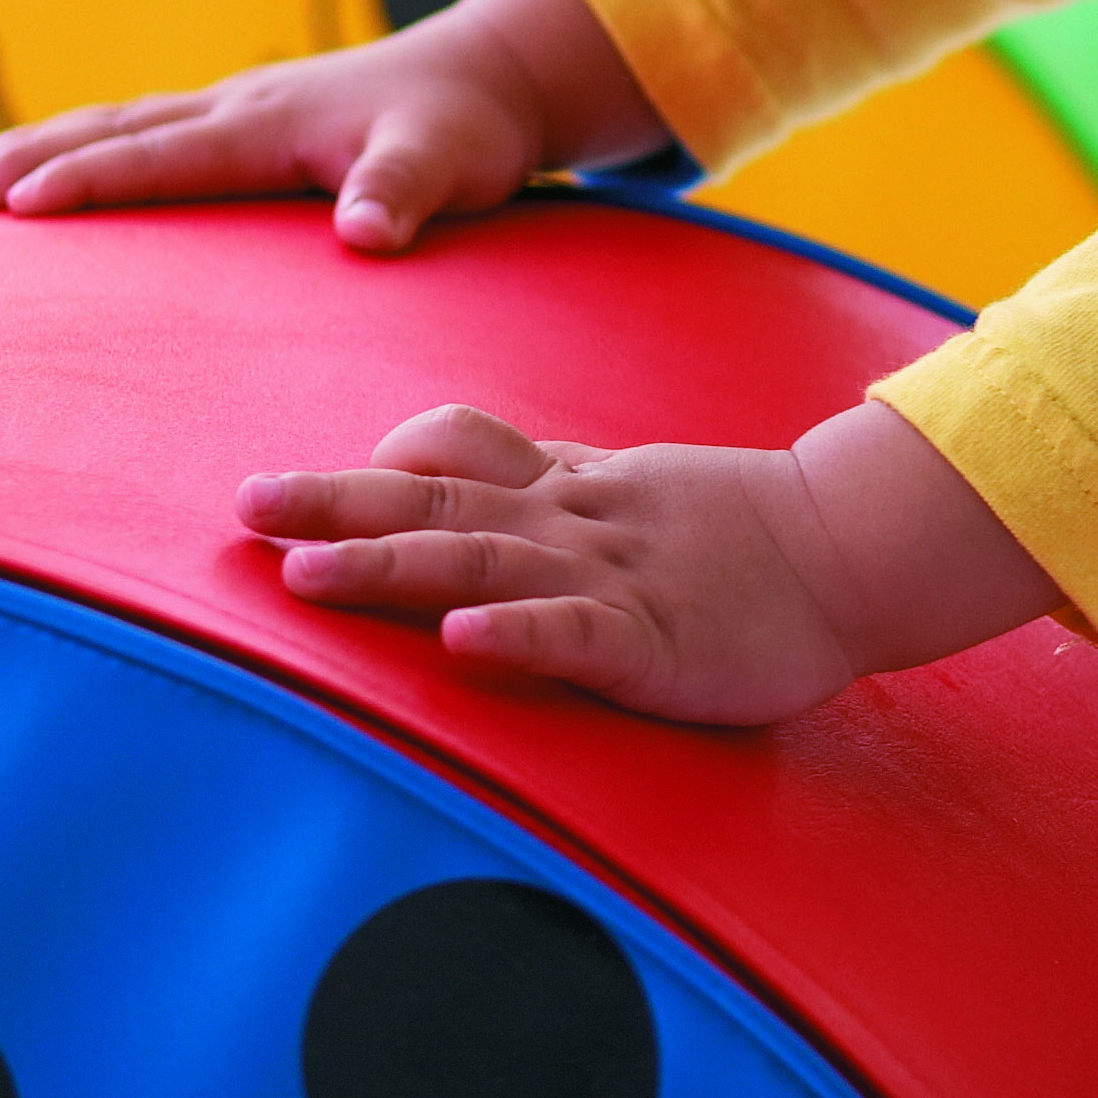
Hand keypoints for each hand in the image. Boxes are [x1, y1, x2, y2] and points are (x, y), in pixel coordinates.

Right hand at [0, 0, 667, 254]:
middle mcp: (240, 107)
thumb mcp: (450, 163)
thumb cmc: (471, 127)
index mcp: (270, 123)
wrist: (495, 76)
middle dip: (34, 157)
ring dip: (45, 146)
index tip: (17, 205)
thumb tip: (365, 233)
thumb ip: (404, 192)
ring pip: (123, 124)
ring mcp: (239, 109)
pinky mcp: (247, 123)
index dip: (90, 181)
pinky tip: (52, 167)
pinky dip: (88, 144)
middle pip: (118, 130)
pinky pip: (148, 132)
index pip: (163, 155)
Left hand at [239, 396, 1063, 725]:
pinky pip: (580, 633)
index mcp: (567, 491)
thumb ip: (530, 474)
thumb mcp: (623, 482)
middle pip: (438, 506)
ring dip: (393, 567)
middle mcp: (574, 523)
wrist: (854, 546)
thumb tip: (423, 458)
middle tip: (243, 508)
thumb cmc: (735, 526)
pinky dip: (519, 630)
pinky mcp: (658, 639)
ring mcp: (614, 576)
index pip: (455, 463)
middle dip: (334, 508)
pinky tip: (464, 639)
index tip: (276, 491)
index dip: (366, 475)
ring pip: (487, 562)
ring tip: (307, 576)